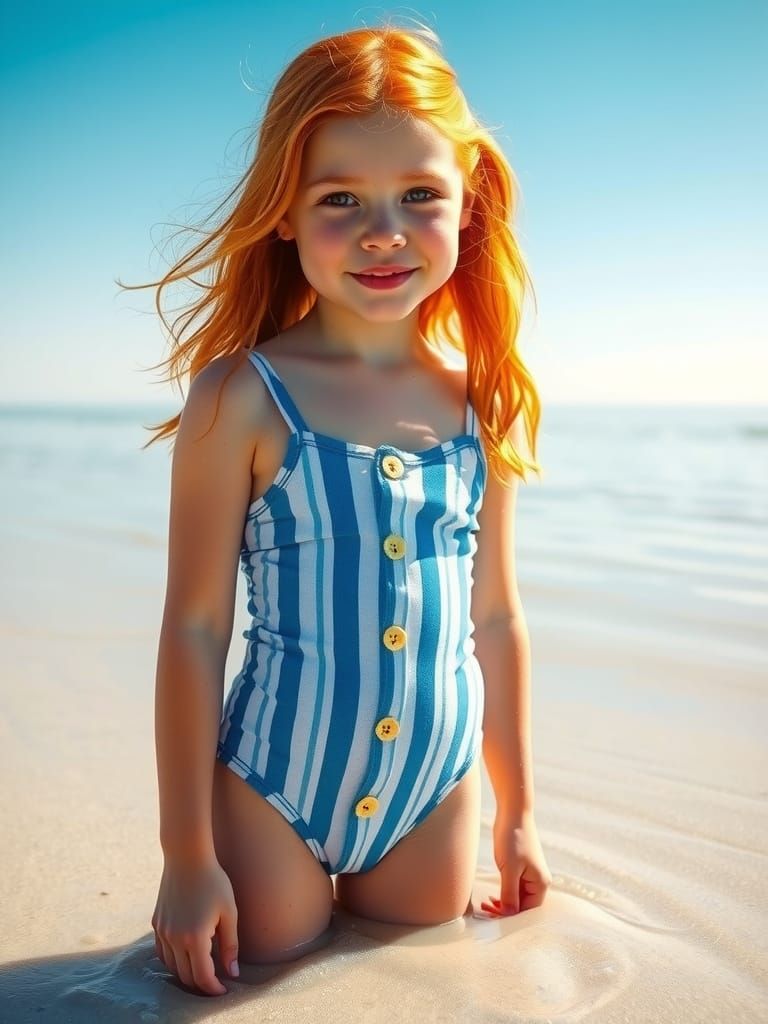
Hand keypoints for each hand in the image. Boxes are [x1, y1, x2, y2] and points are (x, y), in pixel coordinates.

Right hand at [151, 855, 239, 995]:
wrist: (186, 856)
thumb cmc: (213, 881)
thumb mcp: (229, 912)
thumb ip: (231, 945)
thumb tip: (233, 972)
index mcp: (195, 937)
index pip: (202, 977)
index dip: (213, 989)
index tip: (224, 990)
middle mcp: (174, 939)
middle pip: (185, 976)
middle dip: (201, 984)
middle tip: (216, 982)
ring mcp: (162, 931)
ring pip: (171, 967)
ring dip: (186, 973)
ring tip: (202, 969)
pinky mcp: (156, 923)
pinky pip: (162, 952)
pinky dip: (173, 960)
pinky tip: (185, 954)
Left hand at [480, 809, 551, 916]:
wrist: (513, 812)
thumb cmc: (513, 838)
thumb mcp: (509, 869)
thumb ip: (509, 894)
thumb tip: (508, 916)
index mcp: (541, 884)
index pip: (527, 911)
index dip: (510, 917)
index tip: (492, 917)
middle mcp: (539, 881)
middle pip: (523, 906)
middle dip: (505, 912)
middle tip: (486, 911)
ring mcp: (530, 874)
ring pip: (517, 898)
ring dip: (503, 903)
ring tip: (486, 904)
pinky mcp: (521, 868)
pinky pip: (514, 888)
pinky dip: (503, 894)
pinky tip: (492, 896)